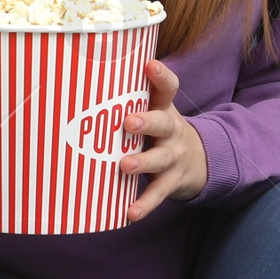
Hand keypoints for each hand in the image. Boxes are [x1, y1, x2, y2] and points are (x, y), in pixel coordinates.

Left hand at [121, 59, 207, 220]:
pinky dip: (145, 204)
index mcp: (165, 109)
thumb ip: (129, 100)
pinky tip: (131, 213)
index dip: (160, 76)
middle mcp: (172, 130)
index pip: (168, 88)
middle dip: (146, 122)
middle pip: (163, 123)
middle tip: (128, 121)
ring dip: (143, 162)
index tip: (150, 64)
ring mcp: (174, 156)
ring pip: (160, 159)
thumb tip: (80, 86)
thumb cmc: (160, 132)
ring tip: (125, 165)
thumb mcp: (155, 112)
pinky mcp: (173, 180)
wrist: (199, 161)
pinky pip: (158, 193)